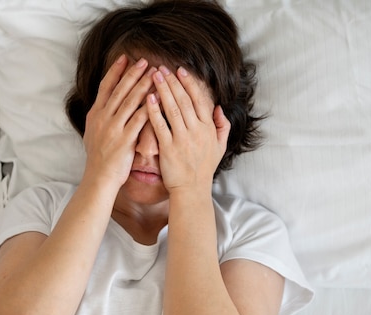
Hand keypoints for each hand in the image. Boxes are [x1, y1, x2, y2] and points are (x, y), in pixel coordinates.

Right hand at [82, 55, 156, 186]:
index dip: (115, 71)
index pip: (105, 87)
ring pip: (130, 101)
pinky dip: (149, 108)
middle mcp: (103, 118)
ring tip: (155, 74)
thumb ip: (100, 118)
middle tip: (145, 60)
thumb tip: (104, 104)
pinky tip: (158, 99)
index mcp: (95, 114)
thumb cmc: (99, 158)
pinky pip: (138, 120)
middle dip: (133, 74)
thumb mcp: (92, 133)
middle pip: (119, 90)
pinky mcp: (124, 139)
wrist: (99, 178)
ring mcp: (113, 128)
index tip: (125, 58)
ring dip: (143, 85)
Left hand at [146, 66, 229, 193]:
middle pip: (184, 101)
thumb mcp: (220, 147)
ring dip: (163, 90)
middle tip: (162, 67)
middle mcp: (196, 131)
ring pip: (172, 109)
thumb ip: (221, 126)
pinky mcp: (168, 148)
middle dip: (173, 82)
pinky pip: (160, 125)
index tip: (181, 70)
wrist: (192, 190)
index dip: (190, 84)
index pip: (199, 100)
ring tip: (154, 76)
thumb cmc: (204, 169)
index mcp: (208, 128)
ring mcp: (182, 139)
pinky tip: (148, 98)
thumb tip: (219, 108)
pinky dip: (154, 111)